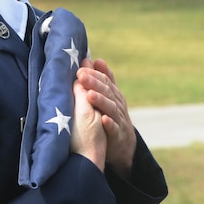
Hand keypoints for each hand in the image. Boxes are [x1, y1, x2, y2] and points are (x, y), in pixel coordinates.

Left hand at [76, 58, 136, 177]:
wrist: (124, 144)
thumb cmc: (113, 116)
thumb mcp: (110, 97)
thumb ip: (104, 79)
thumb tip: (96, 59)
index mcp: (114, 95)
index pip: (104, 81)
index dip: (93, 74)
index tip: (80, 69)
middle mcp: (117, 104)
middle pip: (107, 91)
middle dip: (94, 83)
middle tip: (81, 76)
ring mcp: (119, 119)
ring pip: (111, 108)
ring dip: (101, 101)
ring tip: (90, 95)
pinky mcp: (118, 135)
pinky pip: (115, 129)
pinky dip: (110, 124)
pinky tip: (104, 120)